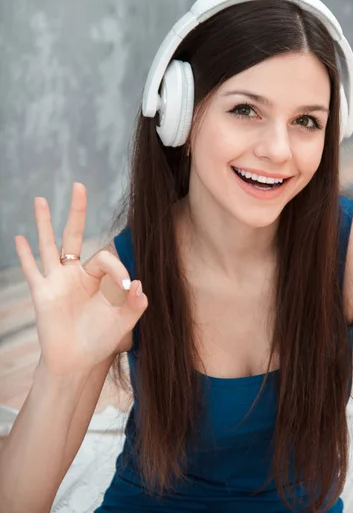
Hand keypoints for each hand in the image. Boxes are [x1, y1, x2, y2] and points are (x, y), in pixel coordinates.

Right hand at [14, 182, 147, 375]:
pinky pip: (32, 270)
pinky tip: (18, 238)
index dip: (117, 268)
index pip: (105, 257)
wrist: (77, 362)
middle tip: (79, 185)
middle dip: (77, 211)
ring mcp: (56, 281)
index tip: (126, 285)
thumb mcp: (124, 321)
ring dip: (44, 223)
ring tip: (40, 199)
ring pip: (49, 245)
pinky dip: (24, 255)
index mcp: (96, 277)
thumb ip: (135, 304)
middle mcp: (75, 274)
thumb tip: (139, 283)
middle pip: (74, 235)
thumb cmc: (100, 340)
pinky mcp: (42, 294)